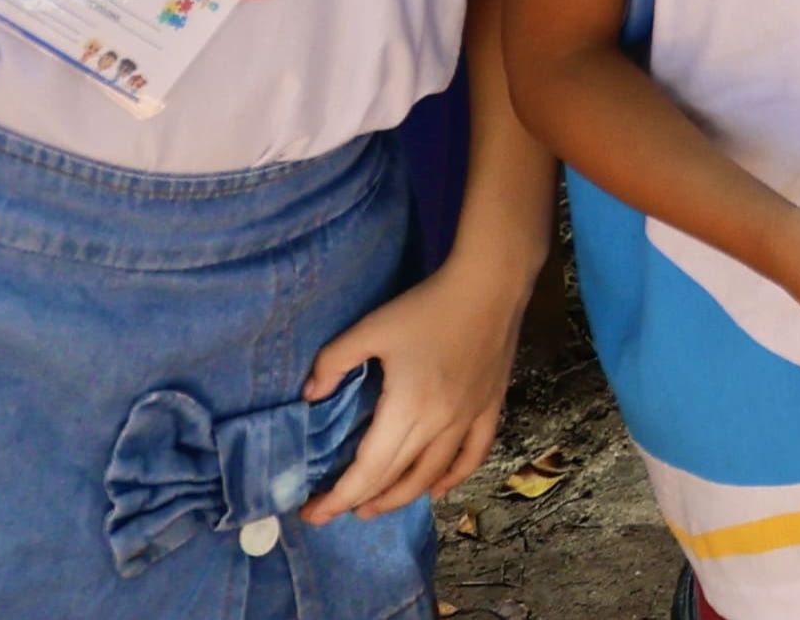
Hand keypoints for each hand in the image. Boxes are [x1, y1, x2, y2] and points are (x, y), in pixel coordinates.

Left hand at [298, 256, 525, 520]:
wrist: (489, 285)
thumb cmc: (426, 305)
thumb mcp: (369, 328)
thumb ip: (333, 363)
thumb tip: (310, 397)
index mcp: (407, 409)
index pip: (368, 470)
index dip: (338, 497)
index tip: (312, 513)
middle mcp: (438, 425)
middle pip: (395, 478)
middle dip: (359, 501)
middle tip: (332, 510)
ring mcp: (468, 420)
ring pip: (431, 476)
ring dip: (399, 498)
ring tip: (372, 507)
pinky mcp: (488, 409)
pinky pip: (471, 456)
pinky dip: (452, 479)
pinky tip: (435, 489)